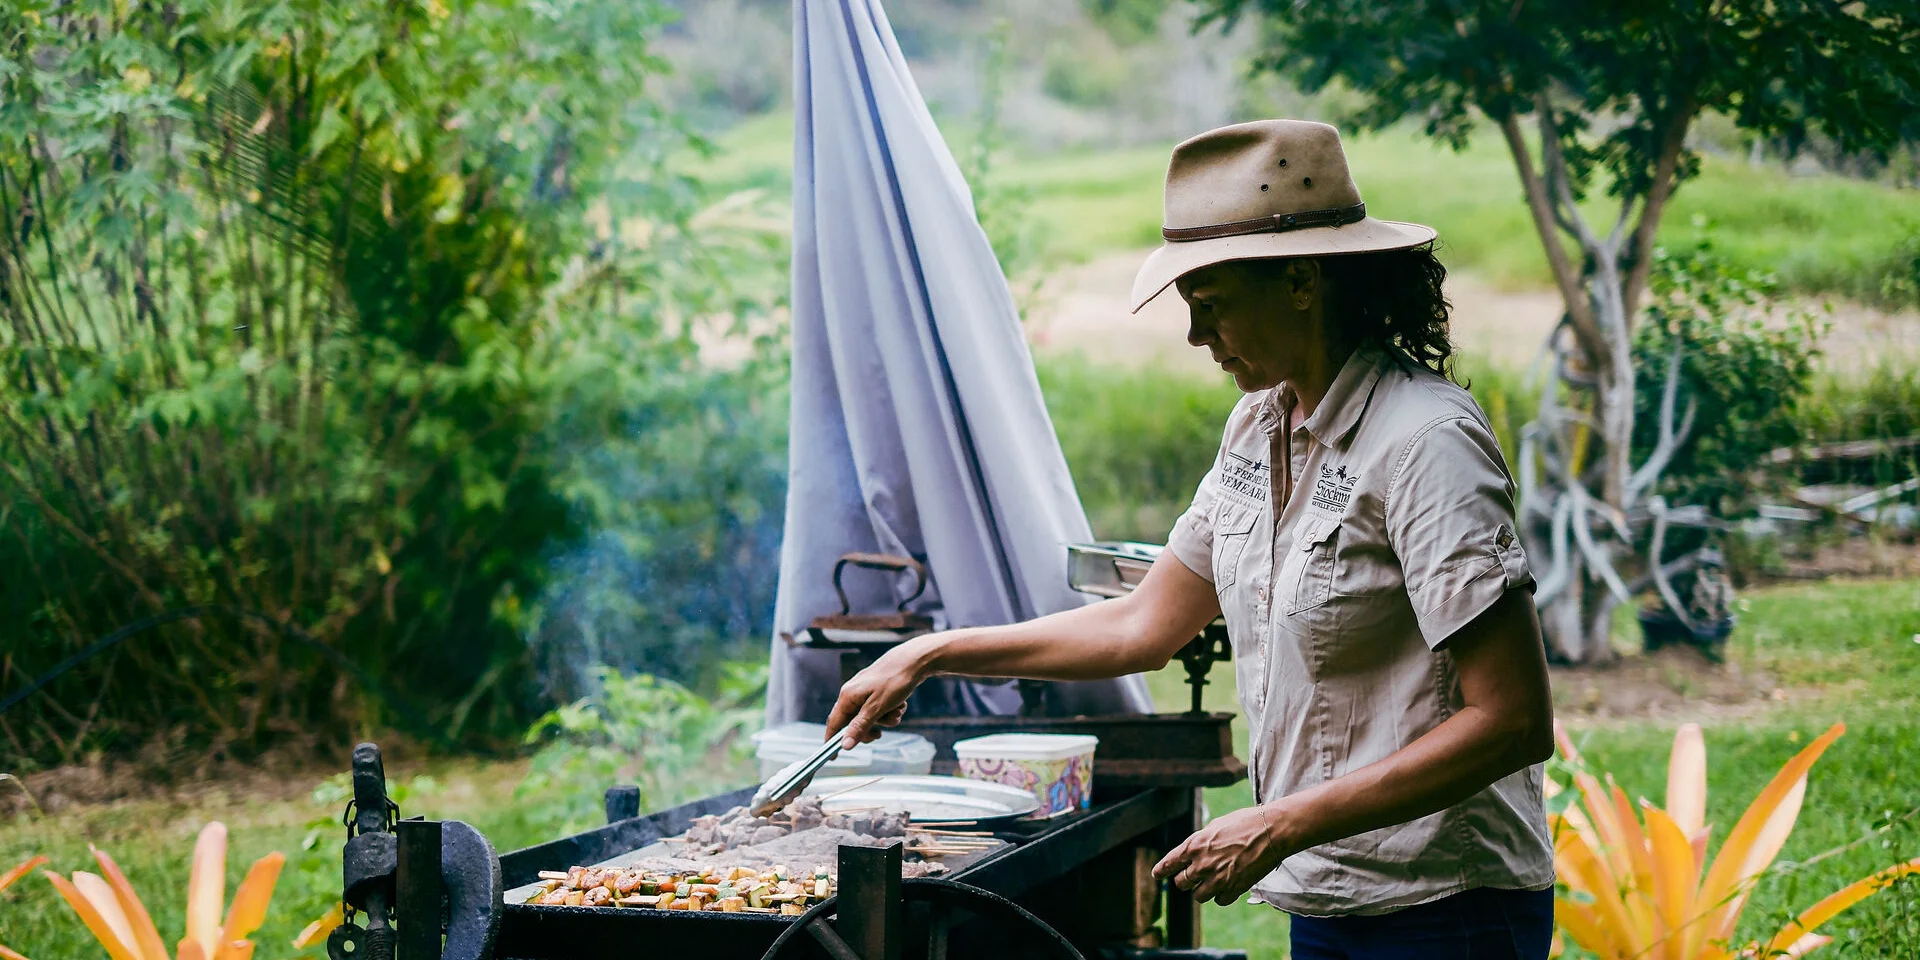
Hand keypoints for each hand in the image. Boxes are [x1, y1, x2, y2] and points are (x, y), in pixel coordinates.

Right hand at [824, 638, 937, 747]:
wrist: (915, 662)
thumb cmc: (894, 681)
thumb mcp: (877, 708)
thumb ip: (860, 727)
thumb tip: (844, 745)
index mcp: (848, 696)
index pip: (834, 723)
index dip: (832, 741)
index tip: (833, 758)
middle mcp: (853, 694)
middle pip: (853, 723)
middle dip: (869, 730)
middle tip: (880, 734)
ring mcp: (865, 692)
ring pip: (870, 718)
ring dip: (885, 720)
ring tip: (897, 711)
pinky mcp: (877, 692)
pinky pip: (879, 710)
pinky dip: (890, 712)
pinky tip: (900, 705)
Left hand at [1153, 801, 1301, 905]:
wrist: (1271, 831)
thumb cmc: (1245, 823)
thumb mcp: (1215, 826)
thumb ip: (1201, 841)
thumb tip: (1194, 851)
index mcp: (1195, 845)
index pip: (1169, 863)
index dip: (1161, 870)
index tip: (1157, 874)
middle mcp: (1202, 864)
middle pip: (1181, 882)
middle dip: (1185, 879)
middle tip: (1192, 876)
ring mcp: (1218, 879)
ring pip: (1198, 896)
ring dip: (1203, 890)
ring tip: (1213, 880)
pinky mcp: (1234, 889)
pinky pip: (1219, 901)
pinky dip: (1221, 895)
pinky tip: (1227, 886)